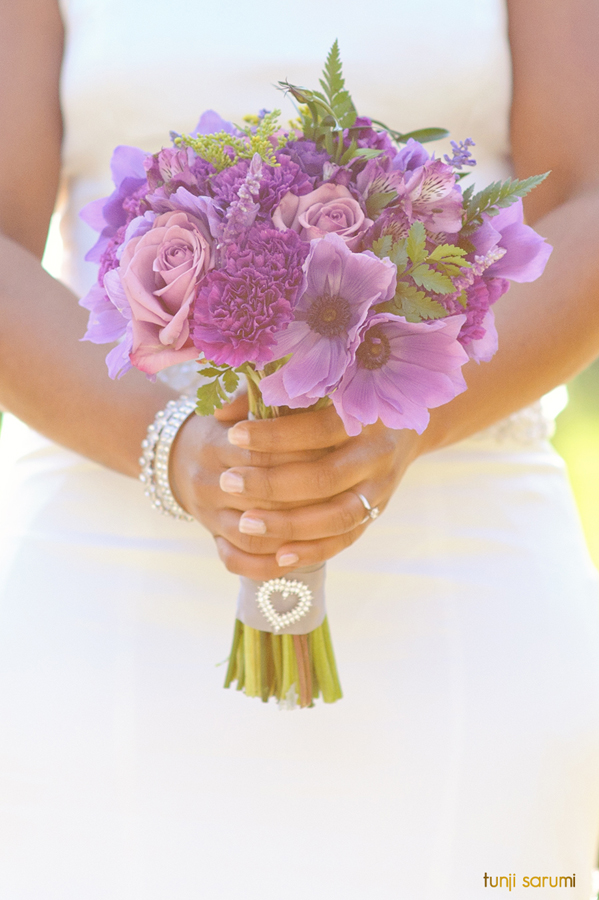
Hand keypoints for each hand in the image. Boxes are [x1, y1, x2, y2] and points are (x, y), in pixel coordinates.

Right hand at [168, 392, 328, 560]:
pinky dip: (265, 565)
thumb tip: (305, 389)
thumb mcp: (241, 405)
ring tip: (324, 524)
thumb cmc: (227, 424)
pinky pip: (237, 560)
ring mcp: (210, 514)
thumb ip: (268, 397)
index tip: (333, 449)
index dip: (300, 455)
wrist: (178, 454)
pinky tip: (293, 559)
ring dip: (288, 535)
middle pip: (262, 498)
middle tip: (341, 490)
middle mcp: (208, 482)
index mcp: (215, 443)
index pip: (262, 455)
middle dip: (304, 497)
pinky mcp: (213, 537)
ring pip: (252, 536)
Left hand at [212, 404, 422, 579]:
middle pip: (325, 478)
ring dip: (289, 525)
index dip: (274, 435)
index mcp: (365, 417)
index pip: (317, 428)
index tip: (233, 435)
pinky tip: (279, 555)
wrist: (405, 427)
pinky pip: (345, 540)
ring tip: (245, 524)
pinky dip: (313, 550)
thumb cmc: (349, 401)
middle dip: (272, 484)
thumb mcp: (321, 390)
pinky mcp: (375, 515)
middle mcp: (377, 456)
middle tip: (227, 481)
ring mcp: (379, 490)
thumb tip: (222, 410)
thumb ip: (273, 394)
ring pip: (336, 517)